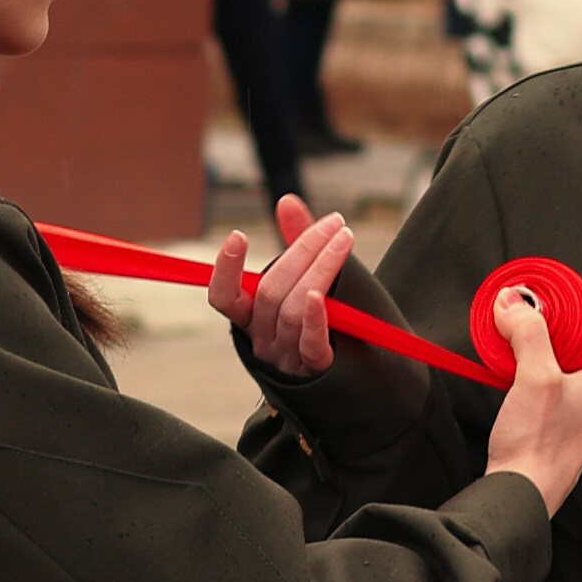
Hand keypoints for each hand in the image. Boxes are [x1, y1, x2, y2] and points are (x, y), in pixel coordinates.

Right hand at [209, 194, 349, 377]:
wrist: (357, 381)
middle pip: (270, 292)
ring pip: (291, 310)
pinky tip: (320, 295)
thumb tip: (286, 200)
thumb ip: (296, 244)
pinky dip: (313, 318)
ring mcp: (287, 358)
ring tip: (345, 240)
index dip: (226, 270)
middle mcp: (262, 340)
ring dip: (320, 269)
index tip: (238, 235)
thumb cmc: (322, 326)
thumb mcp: (305, 284)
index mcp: (251, 321)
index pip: (224, 298)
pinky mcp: (315, 371)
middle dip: (302, 250)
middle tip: (334, 224)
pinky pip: (310, 345)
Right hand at [485, 293, 581, 516]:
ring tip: (543, 341)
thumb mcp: (536, 378)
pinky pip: (563, 396)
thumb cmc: (538, 450)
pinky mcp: (559, 434)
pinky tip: (523, 378)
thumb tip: (519, 305)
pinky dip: (549, 378)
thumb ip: (529, 335)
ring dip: (571, 357)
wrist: (521, 495)